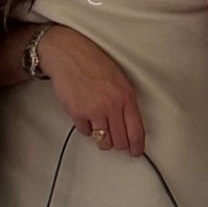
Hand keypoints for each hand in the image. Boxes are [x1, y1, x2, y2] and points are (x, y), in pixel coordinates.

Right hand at [38, 25, 145, 154]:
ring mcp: (95, 111)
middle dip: (119, 144)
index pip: (136, 131)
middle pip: (120, 141)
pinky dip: (87, 128)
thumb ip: (125, 102)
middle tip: (116, 142)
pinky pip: (86, 132)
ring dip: (102, 138)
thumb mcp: (119, 80)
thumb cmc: (93, 64)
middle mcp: (112, 106)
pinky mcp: (78, 114)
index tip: (135, 151)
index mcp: (126, 97)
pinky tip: (86, 116)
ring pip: (103, 141)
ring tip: (100, 128)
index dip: (137, 146)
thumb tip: (129, 125)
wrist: (69, 55)